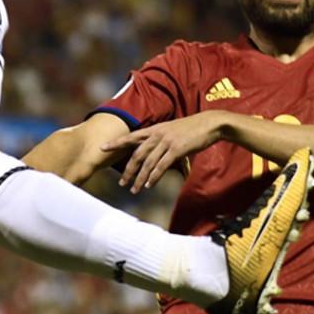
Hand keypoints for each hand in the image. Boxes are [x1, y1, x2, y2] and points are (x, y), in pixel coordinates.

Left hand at [102, 111, 227, 192]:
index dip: (117, 142)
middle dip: (128, 170)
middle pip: (137, 154)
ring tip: (135, 189)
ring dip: (140, 178)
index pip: (131, 136)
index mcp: (155, 129)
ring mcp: (167, 141)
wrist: (210, 124)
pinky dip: (154, 177)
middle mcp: (158, 135)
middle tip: (122, 183)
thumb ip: (161, 141)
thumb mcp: (173, 131)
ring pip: (148, 163)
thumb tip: (154, 154)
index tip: (103, 147)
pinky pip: (161, 166)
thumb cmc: (192, 129)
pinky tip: (149, 185)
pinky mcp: (176, 149)